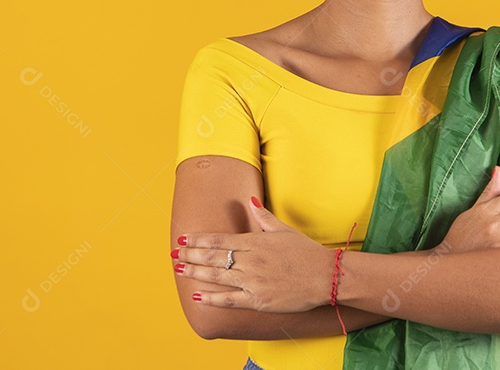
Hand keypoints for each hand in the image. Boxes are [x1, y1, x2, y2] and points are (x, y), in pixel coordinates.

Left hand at [173, 197, 334, 312]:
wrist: (325, 276)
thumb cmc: (305, 252)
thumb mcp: (284, 230)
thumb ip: (263, 217)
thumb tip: (250, 201)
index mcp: (255, 242)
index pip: (220, 240)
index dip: (199, 240)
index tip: (184, 239)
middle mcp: (251, 260)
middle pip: (214, 257)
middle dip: (191, 255)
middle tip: (174, 254)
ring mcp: (253, 281)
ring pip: (217, 276)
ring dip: (195, 272)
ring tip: (179, 269)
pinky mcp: (258, 300)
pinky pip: (229, 299)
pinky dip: (212, 297)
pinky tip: (198, 295)